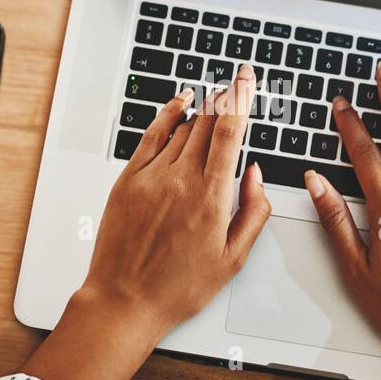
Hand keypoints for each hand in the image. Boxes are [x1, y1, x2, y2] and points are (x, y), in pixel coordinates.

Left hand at [22, 65, 269, 379]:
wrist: (124, 301)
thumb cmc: (178, 287)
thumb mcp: (233, 258)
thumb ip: (254, 212)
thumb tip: (256, 175)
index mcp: (212, 198)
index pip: (230, 131)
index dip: (241, 97)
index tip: (247, 79)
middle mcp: (181, 180)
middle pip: (208, 122)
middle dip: (225, 98)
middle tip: (236, 82)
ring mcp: (152, 177)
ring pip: (183, 127)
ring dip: (202, 110)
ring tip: (215, 98)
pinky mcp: (128, 180)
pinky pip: (152, 135)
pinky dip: (168, 114)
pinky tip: (180, 102)